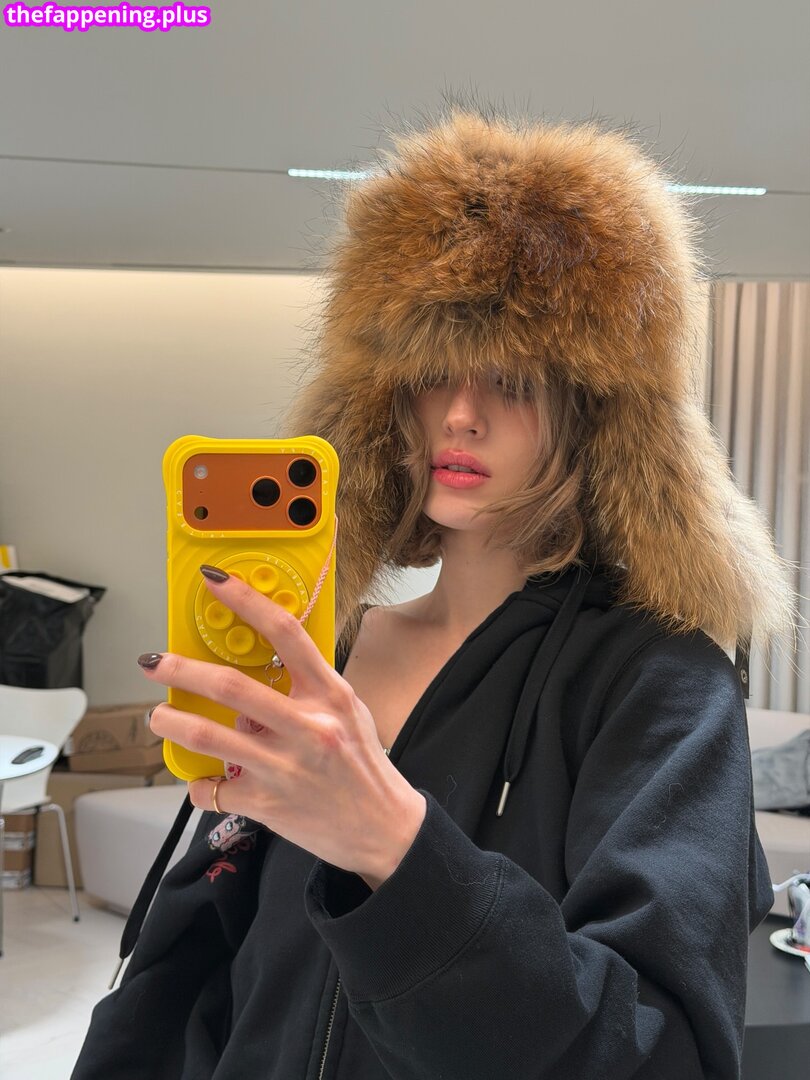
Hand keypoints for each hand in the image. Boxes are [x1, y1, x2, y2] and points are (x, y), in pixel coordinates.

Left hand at [141, 569, 425, 889]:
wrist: (385, 829)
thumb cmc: (363, 766)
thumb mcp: (348, 711)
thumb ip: (308, 689)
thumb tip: (261, 670)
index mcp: (329, 694)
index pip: (285, 633)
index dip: (246, 601)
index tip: (214, 580)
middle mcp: (308, 727)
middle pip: (231, 687)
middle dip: (182, 670)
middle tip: (153, 661)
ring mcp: (285, 767)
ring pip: (209, 738)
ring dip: (173, 722)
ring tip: (158, 715)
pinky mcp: (268, 804)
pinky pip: (215, 790)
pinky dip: (200, 785)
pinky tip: (201, 781)